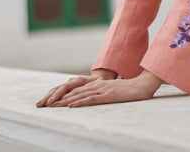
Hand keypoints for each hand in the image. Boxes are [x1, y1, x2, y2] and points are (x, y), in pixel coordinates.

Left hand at [38, 70, 162, 107]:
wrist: (144, 85)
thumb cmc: (131, 91)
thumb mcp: (115, 92)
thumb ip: (105, 93)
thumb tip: (98, 98)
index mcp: (98, 84)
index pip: (77, 89)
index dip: (63, 94)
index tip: (51, 100)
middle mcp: (98, 85)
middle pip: (74, 91)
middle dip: (59, 97)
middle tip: (45, 104)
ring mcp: (103, 89)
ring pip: (79, 95)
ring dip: (64, 101)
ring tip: (52, 106)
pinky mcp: (108, 95)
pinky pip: (91, 99)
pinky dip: (79, 102)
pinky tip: (70, 106)